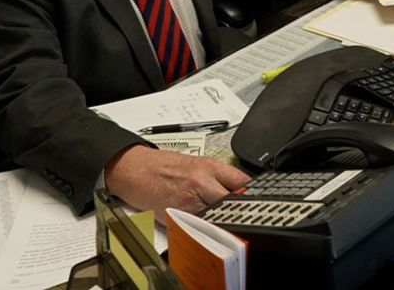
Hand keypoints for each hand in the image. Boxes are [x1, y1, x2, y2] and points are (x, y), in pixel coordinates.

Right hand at [104, 145, 250, 221]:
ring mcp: (189, 200)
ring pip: (218, 217)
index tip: (259, 202)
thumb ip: (217, 177)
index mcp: (208, 166)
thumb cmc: (162, 166)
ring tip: (226, 224)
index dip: (253, 194)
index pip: (242, 181)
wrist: (134, 168)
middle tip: (245, 217)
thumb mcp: (195, 163)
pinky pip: (198, 226)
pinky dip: (204, 228)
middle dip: (240, 211)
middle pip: (233, 202)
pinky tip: (205, 227)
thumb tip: (240, 191)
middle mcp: (201, 182)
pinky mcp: (176, 216)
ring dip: (223, 221)